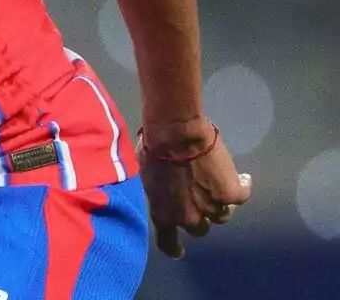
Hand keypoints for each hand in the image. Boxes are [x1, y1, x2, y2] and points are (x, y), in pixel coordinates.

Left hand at [138, 121, 252, 258]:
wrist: (175, 135)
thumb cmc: (152, 150)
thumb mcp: (143, 176)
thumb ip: (155, 191)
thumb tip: (159, 191)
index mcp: (163, 215)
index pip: (168, 243)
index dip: (175, 249)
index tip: (179, 251)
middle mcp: (189, 218)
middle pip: (199, 229)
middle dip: (199, 216)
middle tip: (198, 199)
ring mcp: (212, 208)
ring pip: (222, 216)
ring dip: (220, 204)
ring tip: (219, 186)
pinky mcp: (231, 194)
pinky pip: (242, 196)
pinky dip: (242, 186)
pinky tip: (243, 178)